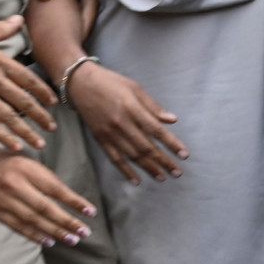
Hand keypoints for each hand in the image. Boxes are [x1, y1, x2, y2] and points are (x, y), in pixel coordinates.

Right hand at [0, 13, 56, 151]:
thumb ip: (0, 28)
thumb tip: (18, 20)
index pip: (28, 78)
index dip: (43, 92)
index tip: (54, 102)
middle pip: (23, 101)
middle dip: (41, 117)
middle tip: (52, 129)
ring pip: (9, 116)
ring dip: (26, 132)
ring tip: (40, 144)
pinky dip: (3, 136)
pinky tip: (15, 146)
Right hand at [0, 143, 95, 247]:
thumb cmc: (4, 161)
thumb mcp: (26, 162)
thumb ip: (45, 179)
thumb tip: (70, 200)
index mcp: (25, 168)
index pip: (55, 188)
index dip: (74, 201)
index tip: (90, 212)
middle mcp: (14, 184)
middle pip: (46, 208)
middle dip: (67, 222)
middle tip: (84, 232)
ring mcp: (3, 200)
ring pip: (34, 220)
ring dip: (55, 232)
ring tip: (72, 239)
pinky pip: (18, 227)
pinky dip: (35, 235)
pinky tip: (49, 241)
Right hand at [67, 63, 186, 183]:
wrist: (80, 83)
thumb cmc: (111, 83)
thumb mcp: (134, 88)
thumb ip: (153, 106)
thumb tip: (173, 120)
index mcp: (132, 108)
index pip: (156, 130)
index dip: (171, 143)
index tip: (184, 155)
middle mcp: (121, 123)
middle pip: (146, 147)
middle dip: (163, 161)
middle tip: (177, 172)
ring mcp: (109, 133)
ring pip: (132, 155)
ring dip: (148, 168)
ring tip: (162, 177)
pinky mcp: (100, 139)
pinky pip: (115, 158)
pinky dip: (126, 171)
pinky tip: (136, 180)